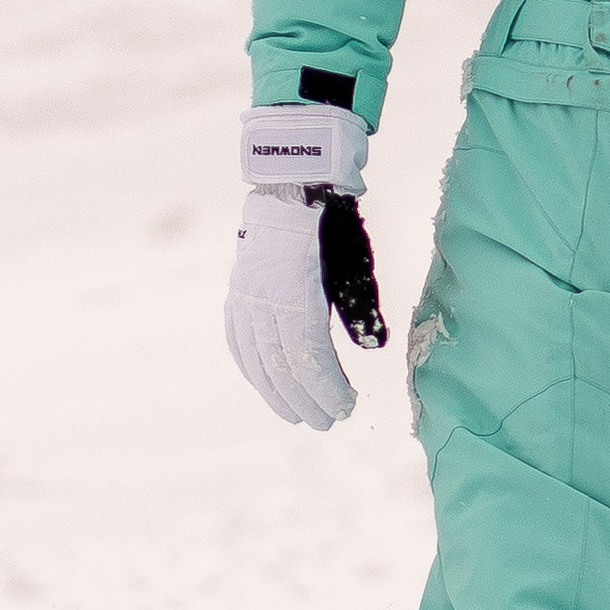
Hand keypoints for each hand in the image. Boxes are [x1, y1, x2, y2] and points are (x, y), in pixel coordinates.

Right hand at [223, 104, 388, 431]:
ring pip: (256, 358)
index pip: (307, 355)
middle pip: (280, 364)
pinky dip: (252, 368)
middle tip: (326, 423)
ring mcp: (244, 296)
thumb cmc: (332, 226)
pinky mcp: (237, 293)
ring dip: (277, 393)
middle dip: (304, 399)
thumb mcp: (355, 264)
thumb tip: (373, 348)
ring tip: (297, 416)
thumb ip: (361, 308)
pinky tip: (264, 383)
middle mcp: (262, 298)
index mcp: (293, 291)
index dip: (325, 387)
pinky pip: (238, 341)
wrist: (292, 185)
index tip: (345, 407)